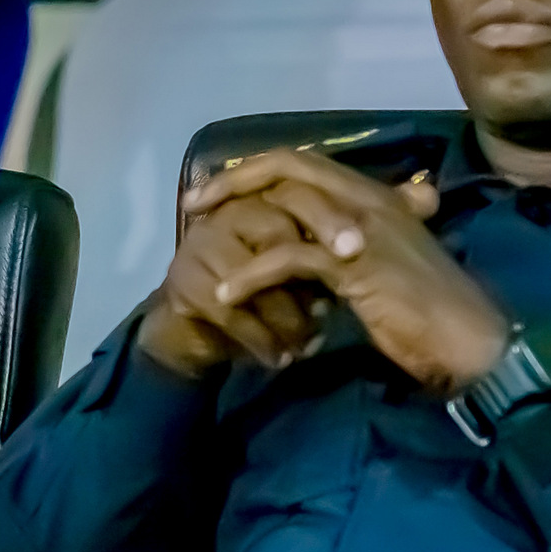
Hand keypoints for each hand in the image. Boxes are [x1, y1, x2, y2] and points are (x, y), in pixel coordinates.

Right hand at [141, 191, 339, 377]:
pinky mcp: (181, 281)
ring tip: (308, 344)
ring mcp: (199, 244)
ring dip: (284, 315)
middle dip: (307, 266)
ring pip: (252, 272)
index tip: (357, 250)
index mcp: (261, 199)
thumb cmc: (262, 301)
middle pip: (274, 226)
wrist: (200, 336)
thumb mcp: (303, 275)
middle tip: (334, 302)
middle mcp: (227, 212)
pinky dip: (258, 338)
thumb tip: (369, 243)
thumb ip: (329, 252)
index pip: (296, 192)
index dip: (327, 217)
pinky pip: (227, 309)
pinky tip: (279, 359)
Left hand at [181, 150, 513, 393]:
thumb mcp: (390, 268)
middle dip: (235, 179)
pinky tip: (225, 295)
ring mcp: (363, 227)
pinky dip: (250, 275)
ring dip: (235, 222)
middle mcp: (371, 199)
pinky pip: (288, 258)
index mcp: (378, 197)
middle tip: (194, 202)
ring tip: (196, 241)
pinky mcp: (355, 265)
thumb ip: (358, 248)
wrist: (474, 341)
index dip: (260, 167)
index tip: (222, 187)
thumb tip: (324, 249)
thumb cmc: (435, 311)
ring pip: (286, 203)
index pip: (309, 161)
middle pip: (290, 166)